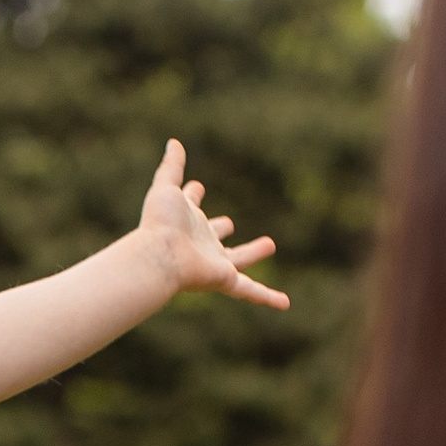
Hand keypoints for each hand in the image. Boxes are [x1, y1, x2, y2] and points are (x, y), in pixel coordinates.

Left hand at [137, 138, 286, 308]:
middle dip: (221, 228)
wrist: (161, 255)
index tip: (196, 186)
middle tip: (229, 223)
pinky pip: (251, 291)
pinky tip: (285, 304)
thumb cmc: (160, 223)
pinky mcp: (224, 279)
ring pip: (238, 260)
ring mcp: (213, 263)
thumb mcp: (166, 187)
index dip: (192, 195)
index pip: (191, 205)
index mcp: (186, 221)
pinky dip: (268, 297)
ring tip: (269, 244)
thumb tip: (174, 142)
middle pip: (214, 235)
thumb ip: (172, 166)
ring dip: (253, 253)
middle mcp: (200, 243)